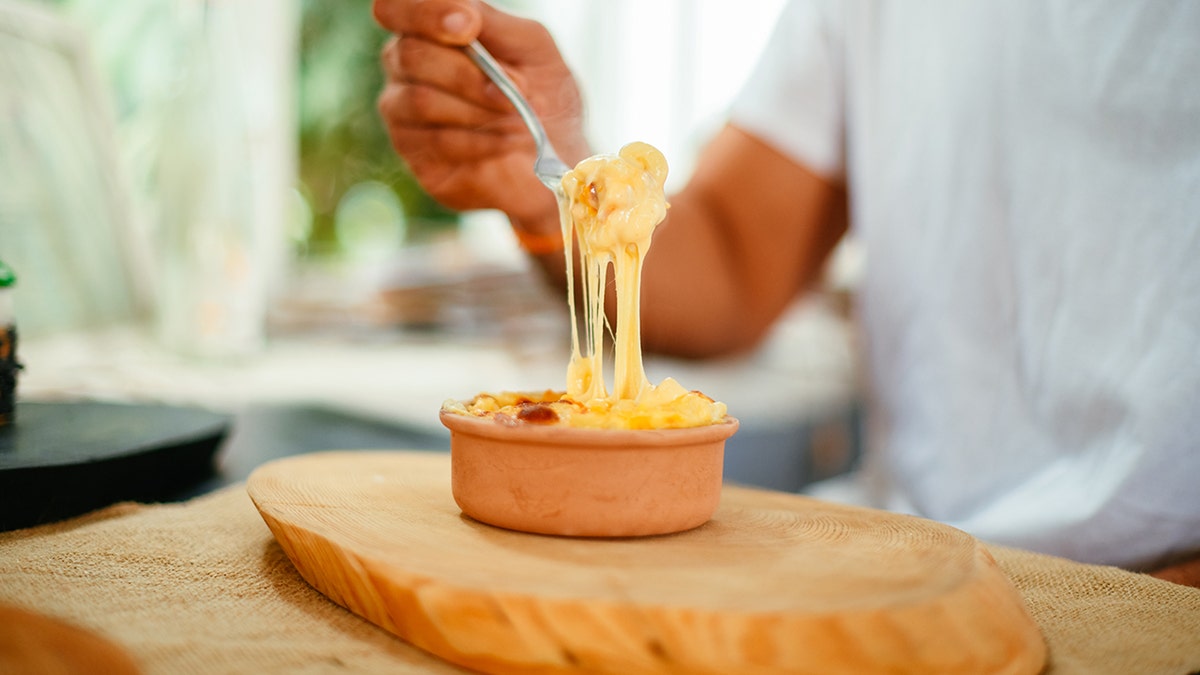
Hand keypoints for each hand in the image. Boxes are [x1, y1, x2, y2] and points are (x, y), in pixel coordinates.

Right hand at [373, 0, 589, 233]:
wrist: (554, 155)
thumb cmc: (541, 93)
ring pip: (422, 100)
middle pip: (411, 55)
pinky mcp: (413, 152)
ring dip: (480, 110)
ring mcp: (402, 108)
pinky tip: (507, 142)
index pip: (395, 8)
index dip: (423, 14)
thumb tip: (464, 15)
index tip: (468, 27)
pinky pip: (437, 142)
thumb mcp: (533, 48)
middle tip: (520, 88)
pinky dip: (482, 141)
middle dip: (470, 75)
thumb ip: (495, 23)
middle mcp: (405, 64)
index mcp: (430, 28)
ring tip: (519, 119)